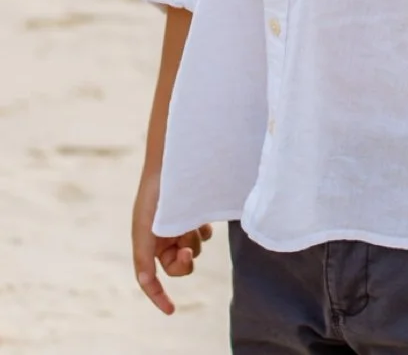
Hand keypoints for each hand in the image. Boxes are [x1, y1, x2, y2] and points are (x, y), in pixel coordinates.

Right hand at [131, 169, 211, 312]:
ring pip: (190, 250)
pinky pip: (202, 235)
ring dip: (193, 243)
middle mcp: (160, 236)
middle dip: (182, 262)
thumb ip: (144, 254)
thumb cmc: (157, 190)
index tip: (171, 310)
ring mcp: (177, 224)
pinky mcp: (193, 213)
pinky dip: (203, 233)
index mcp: (145, 241)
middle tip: (187, 248)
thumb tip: (148, 280)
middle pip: (173, 266)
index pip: (148, 279)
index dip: (158, 297)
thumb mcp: (147, 224)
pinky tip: (204, 223)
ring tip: (193, 224)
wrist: (174, 156)